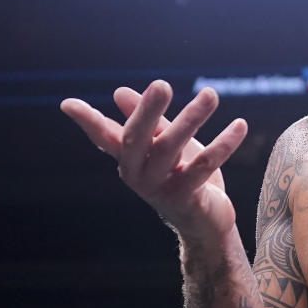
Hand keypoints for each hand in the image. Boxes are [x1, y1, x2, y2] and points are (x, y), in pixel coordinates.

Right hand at [60, 81, 246, 238]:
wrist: (204, 223)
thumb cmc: (182, 176)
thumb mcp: (165, 144)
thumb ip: (149, 120)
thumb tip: (118, 92)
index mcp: (128, 158)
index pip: (103, 136)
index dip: (87, 121)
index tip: (68, 104)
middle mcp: (137, 173)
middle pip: (136, 138)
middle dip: (147, 111)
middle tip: (161, 84)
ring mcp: (159, 188)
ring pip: (172, 149)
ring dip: (192, 119)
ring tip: (210, 94)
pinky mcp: (186, 198)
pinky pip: (205, 166)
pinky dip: (224, 144)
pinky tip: (240, 125)